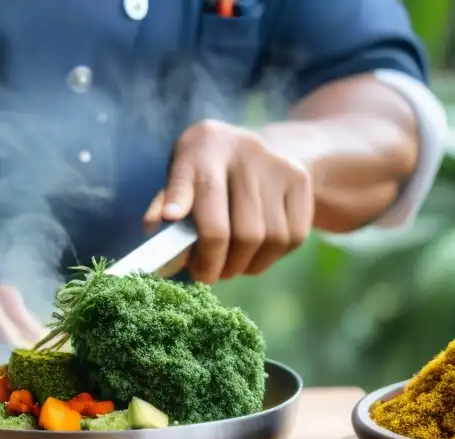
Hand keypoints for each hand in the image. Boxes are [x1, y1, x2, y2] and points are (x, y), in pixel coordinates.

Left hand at [144, 119, 314, 281]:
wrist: (249, 147)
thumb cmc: (203, 172)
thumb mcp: (179, 176)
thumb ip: (165, 202)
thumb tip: (154, 228)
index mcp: (205, 147)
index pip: (201, 185)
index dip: (187, 209)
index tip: (174, 231)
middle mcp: (245, 152)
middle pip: (239, 230)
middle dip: (217, 264)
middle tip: (204, 275)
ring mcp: (277, 166)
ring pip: (267, 239)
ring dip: (243, 265)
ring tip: (227, 266)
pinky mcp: (300, 181)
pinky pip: (291, 238)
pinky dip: (267, 259)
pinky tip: (251, 255)